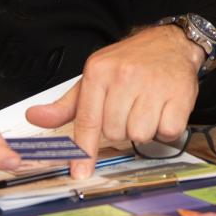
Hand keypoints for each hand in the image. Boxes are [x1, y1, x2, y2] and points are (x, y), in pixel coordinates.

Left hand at [25, 25, 204, 178]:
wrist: (171, 43)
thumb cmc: (130, 63)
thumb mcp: (95, 77)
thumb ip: (66, 104)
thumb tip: (36, 117)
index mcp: (99, 72)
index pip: (88, 120)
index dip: (84, 150)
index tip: (80, 172)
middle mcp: (125, 76)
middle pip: (114, 133)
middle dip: (121, 127)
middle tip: (130, 108)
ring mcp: (153, 85)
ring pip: (139, 134)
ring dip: (145, 128)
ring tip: (148, 107)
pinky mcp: (179, 94)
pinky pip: (167, 131)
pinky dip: (166, 127)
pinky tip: (164, 109)